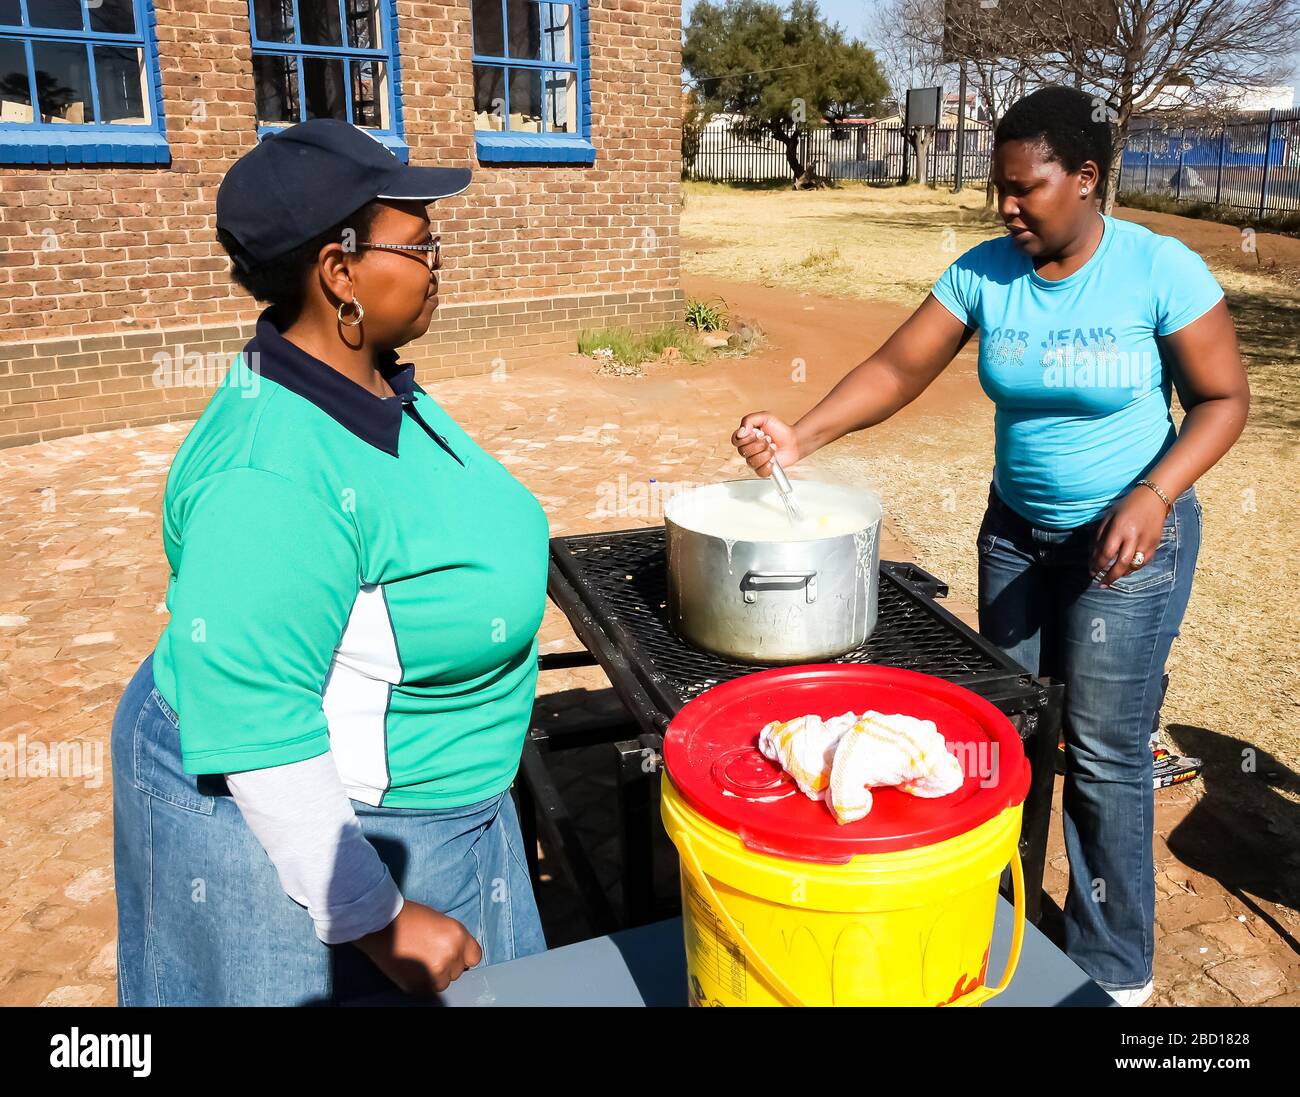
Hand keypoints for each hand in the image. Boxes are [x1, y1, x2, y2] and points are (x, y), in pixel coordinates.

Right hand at [352, 899, 482, 995]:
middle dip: (447, 966)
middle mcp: (450, 955)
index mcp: (458, 936)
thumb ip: (453, 940)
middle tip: (430, 955)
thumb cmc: (411, 917)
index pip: (475, 957)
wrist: (382, 924)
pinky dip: (421, 982)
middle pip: (458, 971)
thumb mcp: (441, 922)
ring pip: (443, 983)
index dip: (464, 956)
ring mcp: (435, 972)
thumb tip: (458, 955)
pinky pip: (427, 990)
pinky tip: (411, 968)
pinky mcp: (418, 985)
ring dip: (434, 976)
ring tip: (419, 962)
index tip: (454, 954)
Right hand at [732, 412, 800, 476]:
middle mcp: (747, 450)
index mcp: (745, 437)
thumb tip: (740, 432)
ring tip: (773, 448)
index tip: (759, 433)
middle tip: (768, 439)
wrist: (793, 441)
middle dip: (760, 444)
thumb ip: (749, 420)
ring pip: (752, 462)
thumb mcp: (764, 417)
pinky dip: (768, 465)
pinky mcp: (762, 470)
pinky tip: (773, 458)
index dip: (747, 438)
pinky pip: (760, 472)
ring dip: (766, 453)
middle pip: (743, 452)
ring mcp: (754, 461)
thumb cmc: (779, 429)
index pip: (735, 441)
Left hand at [1089, 488, 1169, 587]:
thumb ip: (1099, 536)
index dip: (1097, 565)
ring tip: (1111, 578)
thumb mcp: (1108, 517)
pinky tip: (1124, 570)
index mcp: (1119, 528)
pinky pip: (1143, 563)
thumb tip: (1092, 557)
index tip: (1091, 572)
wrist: (1154, 499)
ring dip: (1121, 574)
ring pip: (1134, 566)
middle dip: (1110, 577)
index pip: (1106, 552)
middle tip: (1100, 584)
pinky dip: (1132, 569)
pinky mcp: (1155, 545)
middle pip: (1121, 563)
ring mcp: (1146, 542)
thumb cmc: (1126, 507)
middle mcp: (1134, 537)